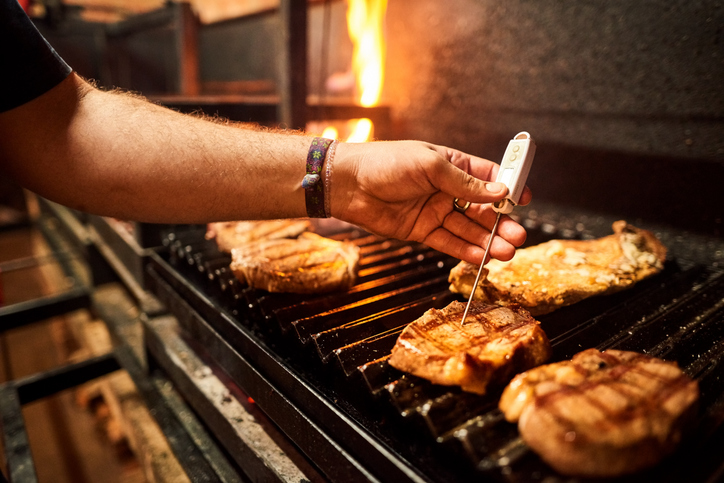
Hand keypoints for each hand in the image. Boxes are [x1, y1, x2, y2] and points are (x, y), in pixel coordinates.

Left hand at [331, 140, 530, 264]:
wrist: (348, 184)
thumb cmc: (385, 163)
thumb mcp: (430, 166)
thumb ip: (465, 182)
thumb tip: (500, 191)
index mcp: (452, 165)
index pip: (489, 176)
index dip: (508, 187)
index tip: (525, 199)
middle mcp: (447, 189)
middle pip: (482, 209)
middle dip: (501, 223)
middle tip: (518, 236)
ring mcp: (435, 211)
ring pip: (468, 229)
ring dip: (488, 241)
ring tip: (507, 252)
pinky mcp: (422, 231)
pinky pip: (449, 243)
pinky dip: (466, 251)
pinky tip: (483, 258)